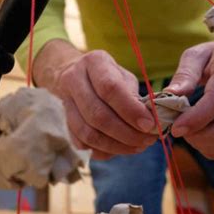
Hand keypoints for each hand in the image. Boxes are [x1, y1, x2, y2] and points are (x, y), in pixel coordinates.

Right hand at [33, 40, 156, 159]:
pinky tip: (119, 149)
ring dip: (116, 146)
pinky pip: (82, 142)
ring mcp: (65, 101)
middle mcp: (74, 79)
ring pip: (88, 133)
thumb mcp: (125, 77)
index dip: (131, 110)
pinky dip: (103, 150)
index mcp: (94, 62)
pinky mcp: (64, 121)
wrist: (75, 73)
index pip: (110, 88)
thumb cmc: (109, 76)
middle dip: (126, 133)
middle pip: (97, 115)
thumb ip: (136, 97)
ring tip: (137, 147)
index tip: (149, 124)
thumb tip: (150, 123)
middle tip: (146, 141)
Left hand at [165, 25, 213, 159]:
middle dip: (198, 136)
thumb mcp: (198, 56)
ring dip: (203, 143)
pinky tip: (200, 135)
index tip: (175, 127)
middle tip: (180, 127)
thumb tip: (170, 94)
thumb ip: (185, 74)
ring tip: (189, 129)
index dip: (194, 119)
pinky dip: (210, 148)